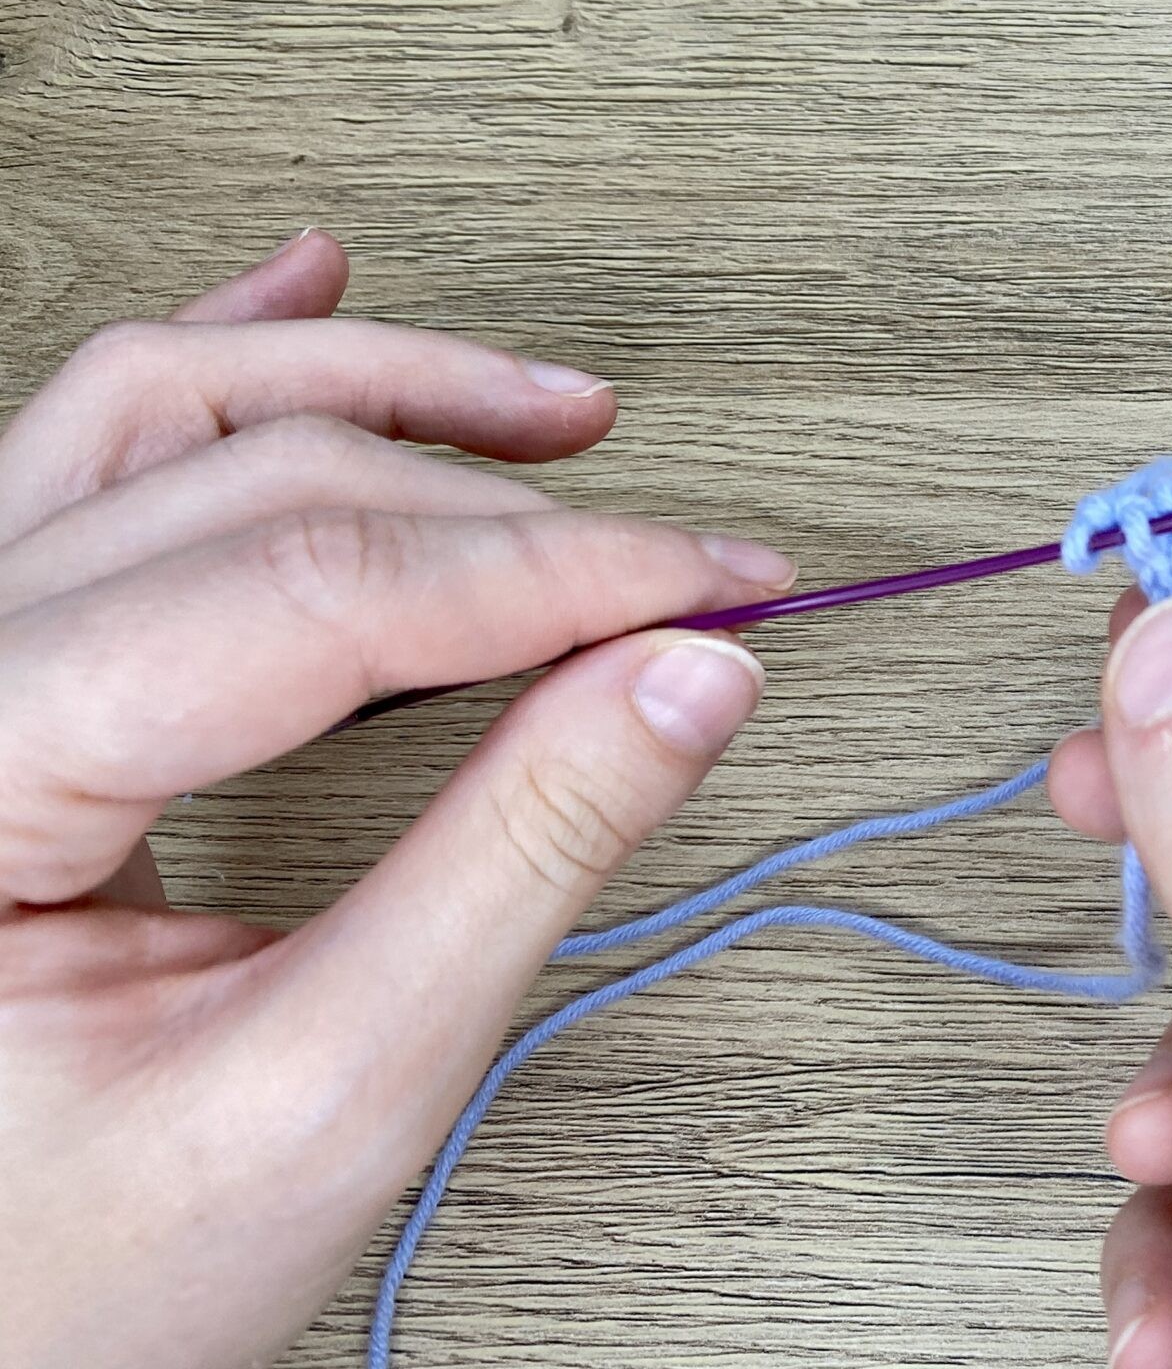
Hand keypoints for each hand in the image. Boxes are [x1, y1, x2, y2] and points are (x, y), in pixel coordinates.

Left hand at [0, 232, 794, 1367]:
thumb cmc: (45, 1284)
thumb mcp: (315, 1098)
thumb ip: (516, 859)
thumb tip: (684, 680)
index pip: (304, 581)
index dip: (550, 571)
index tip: (716, 583)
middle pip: (243, 475)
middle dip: (500, 506)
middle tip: (683, 563)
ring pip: (153, 409)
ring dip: (374, 388)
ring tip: (554, 413)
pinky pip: (85, 449)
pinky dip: (231, 363)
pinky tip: (314, 291)